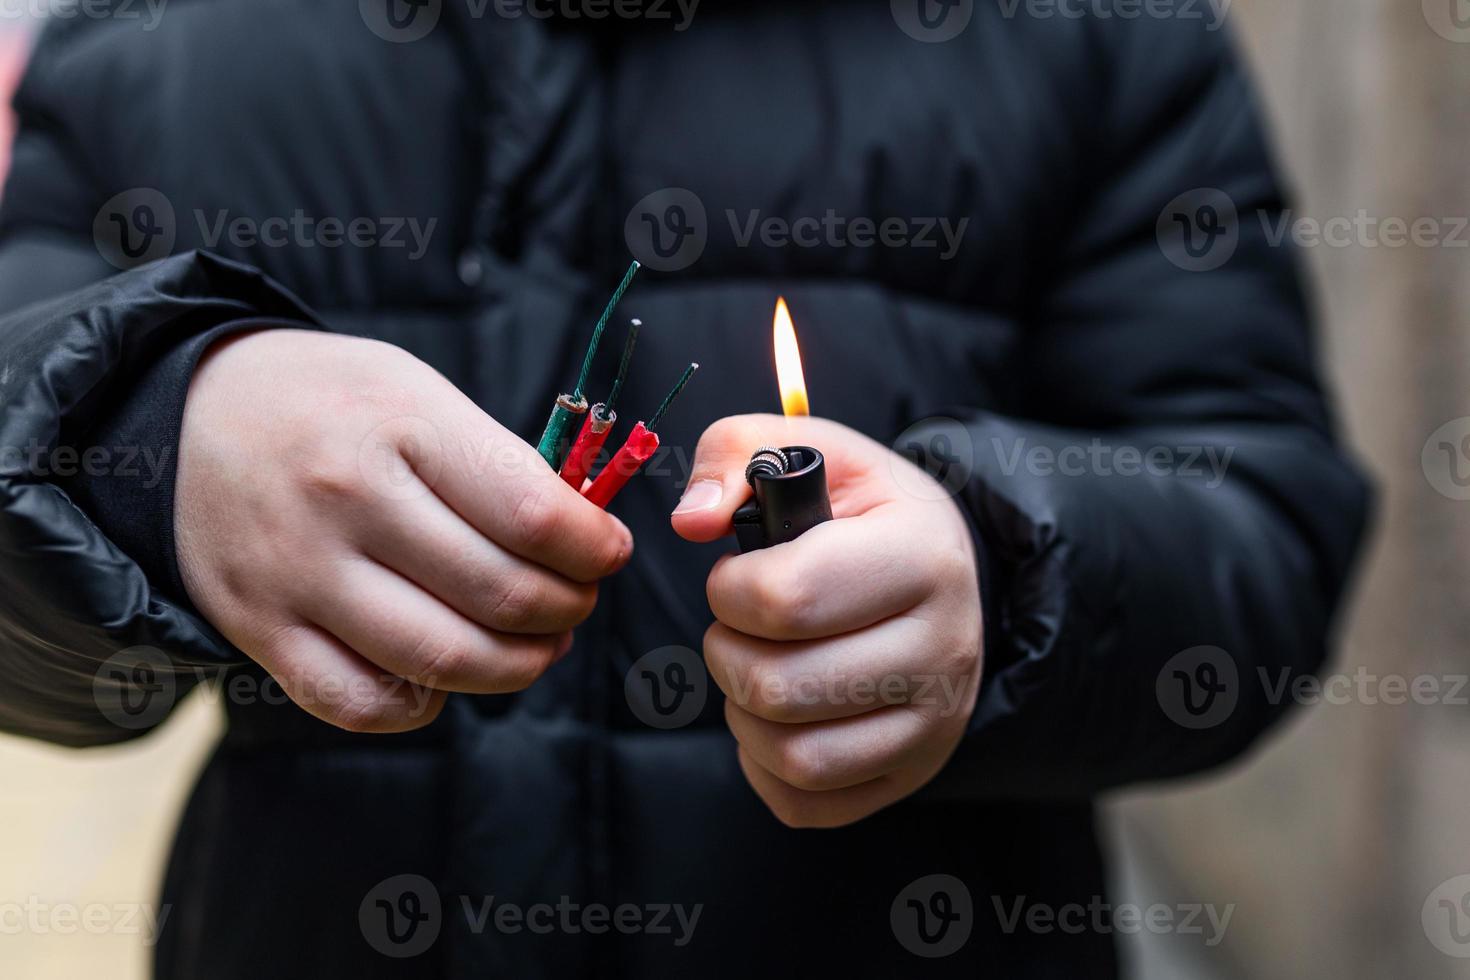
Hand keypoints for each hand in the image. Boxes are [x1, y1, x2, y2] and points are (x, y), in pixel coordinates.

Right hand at [175, 330, 631, 732]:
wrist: (191, 412)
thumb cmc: (334, 401)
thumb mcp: (418, 392)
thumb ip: (497, 463)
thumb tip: (583, 540)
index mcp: (401, 428)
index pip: (533, 515)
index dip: (594, 549)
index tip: (608, 552)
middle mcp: (346, 502)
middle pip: (500, 596)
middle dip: (567, 610)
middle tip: (576, 601)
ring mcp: (297, 572)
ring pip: (441, 660)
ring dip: (517, 666)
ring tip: (536, 644)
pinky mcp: (258, 628)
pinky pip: (360, 703)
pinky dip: (424, 705)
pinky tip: (446, 674)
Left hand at [671, 414, 981, 826]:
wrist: (942, 567)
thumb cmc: (861, 510)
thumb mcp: (813, 450)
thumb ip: (735, 454)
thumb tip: (691, 521)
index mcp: (922, 555)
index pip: (790, 600)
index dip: (730, 590)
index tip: (737, 575)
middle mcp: (945, 647)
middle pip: (781, 687)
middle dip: (726, 651)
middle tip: (738, 624)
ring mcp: (936, 721)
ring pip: (794, 755)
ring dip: (742, 710)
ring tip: (755, 664)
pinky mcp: (914, 770)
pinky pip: (808, 802)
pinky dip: (763, 766)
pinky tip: (773, 715)